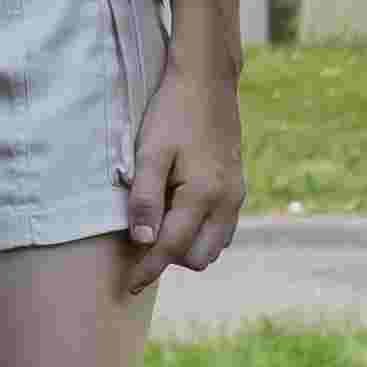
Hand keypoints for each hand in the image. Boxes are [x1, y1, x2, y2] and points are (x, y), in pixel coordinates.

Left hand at [109, 58, 245, 297]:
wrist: (208, 81)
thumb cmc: (173, 113)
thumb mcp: (149, 152)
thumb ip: (145, 198)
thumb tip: (142, 241)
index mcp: (203, 195)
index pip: (172, 249)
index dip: (148, 270)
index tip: (129, 286)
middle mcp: (226, 202)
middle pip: (199, 257)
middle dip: (171, 258)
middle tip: (143, 237)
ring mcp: (236, 195)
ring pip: (215, 246)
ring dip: (188, 246)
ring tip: (161, 222)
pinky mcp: (238, 187)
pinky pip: (223, 228)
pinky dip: (202, 232)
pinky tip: (180, 211)